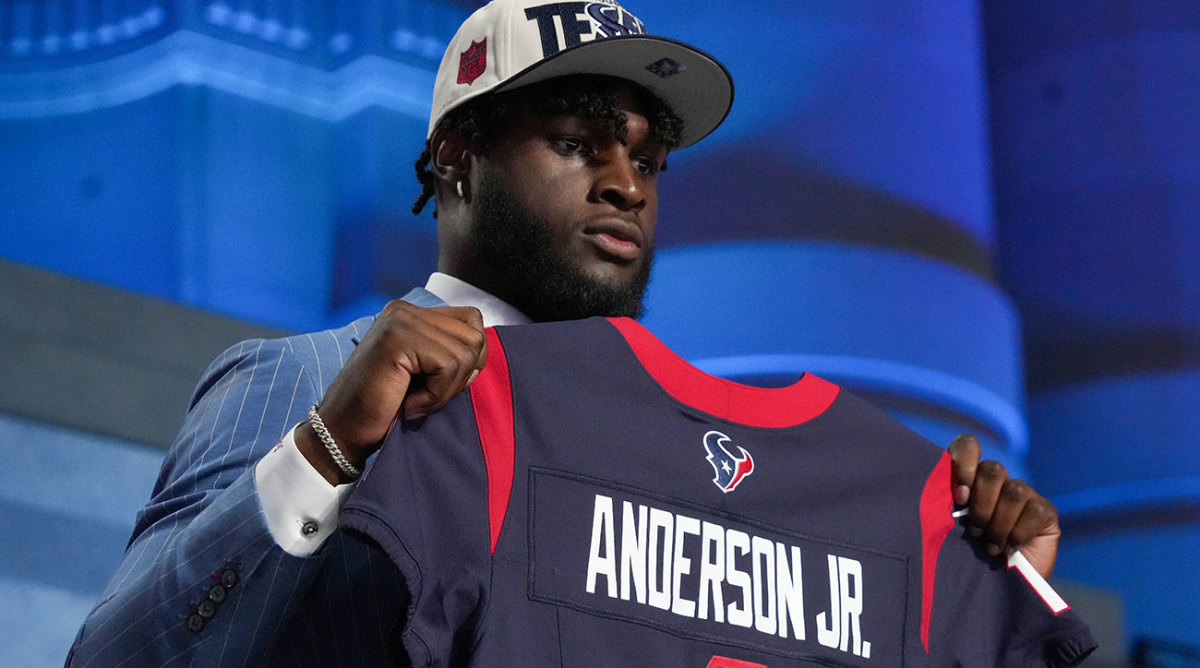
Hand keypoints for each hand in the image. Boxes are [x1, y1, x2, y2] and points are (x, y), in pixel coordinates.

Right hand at [297, 301, 486, 483]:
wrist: (343, 434)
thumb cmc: (386, 409)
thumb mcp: (425, 373)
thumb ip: (449, 352)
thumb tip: (485, 348)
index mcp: (412, 313)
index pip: (473, 321)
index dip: (471, 359)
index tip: (441, 385)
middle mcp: (404, 309)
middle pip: (475, 335)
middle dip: (461, 376)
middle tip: (426, 395)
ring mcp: (400, 320)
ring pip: (466, 352)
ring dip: (447, 389)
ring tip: (415, 400)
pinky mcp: (397, 339)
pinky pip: (448, 365)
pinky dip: (436, 395)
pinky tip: (409, 404)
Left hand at [948, 434, 1060, 578]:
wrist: (994, 592)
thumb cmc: (962, 560)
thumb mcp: (944, 531)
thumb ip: (938, 506)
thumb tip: (924, 492)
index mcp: (968, 478)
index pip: (968, 445)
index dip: (964, 464)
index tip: (959, 497)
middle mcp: (996, 482)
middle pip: (993, 470)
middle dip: (982, 505)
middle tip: (976, 530)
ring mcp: (1023, 495)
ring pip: (1014, 490)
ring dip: (999, 523)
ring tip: (991, 546)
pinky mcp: (1044, 512)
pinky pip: (1035, 510)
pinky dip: (1019, 533)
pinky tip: (1011, 548)